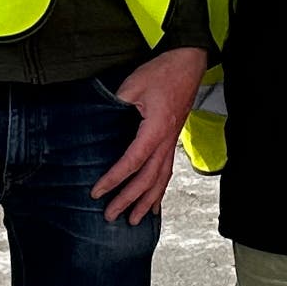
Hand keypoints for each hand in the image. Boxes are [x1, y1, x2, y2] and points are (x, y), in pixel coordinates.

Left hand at [94, 48, 203, 223]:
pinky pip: (166, 173)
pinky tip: (153, 205)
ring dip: (146, 202)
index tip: (98, 192)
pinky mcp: (172, 141)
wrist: (188, 65)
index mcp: (156, 130)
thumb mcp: (134, 85)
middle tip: (111, 216)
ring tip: (133, 220)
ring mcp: (171, 144)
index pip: (132, 162)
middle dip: (129, 200)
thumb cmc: (163, 73)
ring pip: (160, 180)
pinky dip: (159, 192)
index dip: (114, 179)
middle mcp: (166, 142)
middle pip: (148, 179)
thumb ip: (116, 105)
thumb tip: (98, 122)